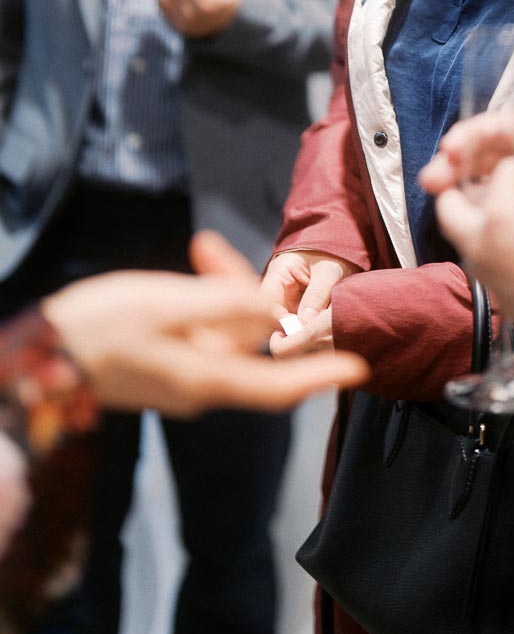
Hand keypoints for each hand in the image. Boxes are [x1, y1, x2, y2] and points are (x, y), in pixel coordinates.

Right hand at [41, 230, 367, 415]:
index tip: (357, 369)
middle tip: (209, 248)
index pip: (276, 386)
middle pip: (248, 338)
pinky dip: (202, 299)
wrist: (37, 358)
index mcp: (204, 378)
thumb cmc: (97, 329)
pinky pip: (201, 330)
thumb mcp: (165, 305)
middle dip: (245, 289)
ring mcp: (180, 375)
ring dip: (220, 286)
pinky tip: (189, 269)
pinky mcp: (162, 363)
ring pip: (224, 327)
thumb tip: (272, 310)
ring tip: (199, 249)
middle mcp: (199, 383)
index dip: (318, 377)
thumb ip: (223, 304)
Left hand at [436, 147, 513, 337]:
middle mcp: (482, 241)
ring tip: (503, 211)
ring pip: (462, 236)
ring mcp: (485, 271)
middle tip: (484, 178)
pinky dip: (491, 246)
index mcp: (504, 212)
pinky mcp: (496, 296)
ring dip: (475, 219)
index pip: (502, 169)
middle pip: (450, 204)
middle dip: (462, 186)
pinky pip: (482, 262)